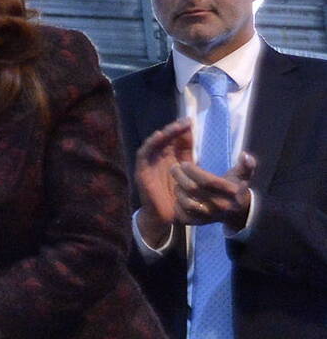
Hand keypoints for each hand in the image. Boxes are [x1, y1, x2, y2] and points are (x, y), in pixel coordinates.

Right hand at [133, 120, 193, 244]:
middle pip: (166, 139)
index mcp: (171, 160)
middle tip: (186, 121)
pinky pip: (144, 153)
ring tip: (176, 127)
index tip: (191, 122)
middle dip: (175, 129)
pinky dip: (151, 143)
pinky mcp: (141, 170)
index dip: (182, 131)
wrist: (165, 217)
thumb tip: (197, 145)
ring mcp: (149, 164)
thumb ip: (190, 161)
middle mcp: (159, 159)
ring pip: (155, 143)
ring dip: (165, 133)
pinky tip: (160, 136)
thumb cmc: (178, 198)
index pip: (176, 141)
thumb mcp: (189, 176)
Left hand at [171, 152, 254, 231]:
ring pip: (186, 202)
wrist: (236, 212)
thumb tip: (245, 155)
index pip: (208, 181)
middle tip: (175, 168)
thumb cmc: (235, 187)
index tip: (185, 164)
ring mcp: (210, 216)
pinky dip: (176, 204)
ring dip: (177, 189)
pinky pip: (182, 215)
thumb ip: (246, 165)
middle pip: (194, 190)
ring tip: (177, 181)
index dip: (193, 171)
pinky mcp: (199, 223)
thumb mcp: (243, 175)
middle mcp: (221, 206)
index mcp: (232, 192)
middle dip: (180, 176)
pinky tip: (179, 195)